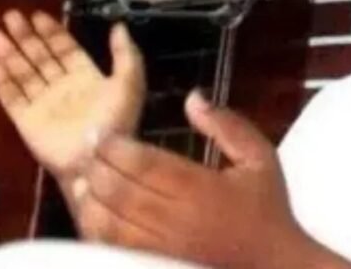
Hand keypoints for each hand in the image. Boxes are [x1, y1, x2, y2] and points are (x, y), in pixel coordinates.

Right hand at [0, 10, 145, 178]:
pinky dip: (2, 82)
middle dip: (25, 37)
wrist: (96, 162)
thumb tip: (118, 25)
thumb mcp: (129, 84)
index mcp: (86, 77)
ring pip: (23, 73)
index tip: (37, 15)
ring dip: (9, 53)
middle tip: (10, 17)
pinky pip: (12, 98)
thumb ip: (126, 54)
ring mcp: (43, 104)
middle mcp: (62, 87)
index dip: (51, 32)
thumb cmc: (115, 123)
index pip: (65, 48)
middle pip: (40, 56)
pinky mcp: (27, 122)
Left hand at [74, 91, 350, 268]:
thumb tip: (192, 97)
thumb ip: (226, 125)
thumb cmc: (268, 212)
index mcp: (200, 189)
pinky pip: (116, 253)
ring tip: (83, 182)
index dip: (114, 146)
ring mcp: (164, 253)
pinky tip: (95, 218)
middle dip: (96, 168)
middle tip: (87, 152)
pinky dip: (99, 235)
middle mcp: (177, 222)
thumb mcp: (259, 159)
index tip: (100, 135)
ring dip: (90, 201)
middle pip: (120, 192)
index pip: (143, 163)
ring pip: (111, 226)